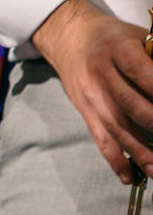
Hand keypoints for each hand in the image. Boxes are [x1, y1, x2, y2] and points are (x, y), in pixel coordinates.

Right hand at [32, 0, 152, 180]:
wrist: (69, 36)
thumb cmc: (114, 37)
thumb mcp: (140, 37)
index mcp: (119, 49)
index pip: (144, 75)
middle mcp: (101, 74)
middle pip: (132, 105)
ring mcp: (91, 95)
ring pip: (117, 128)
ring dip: (142, 153)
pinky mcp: (85, 111)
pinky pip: (100, 139)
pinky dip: (115, 161)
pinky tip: (131, 177)